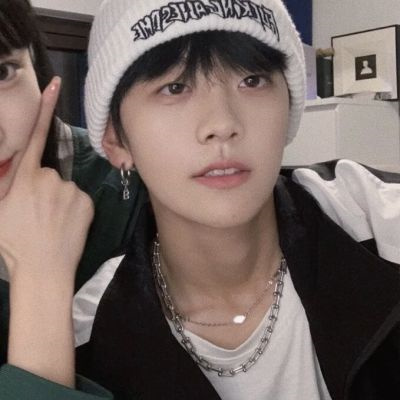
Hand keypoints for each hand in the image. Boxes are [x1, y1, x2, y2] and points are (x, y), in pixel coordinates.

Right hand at [0, 77, 93, 283]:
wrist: (43, 270)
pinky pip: (79, 198)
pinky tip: (65, 225)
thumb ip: (1, 183)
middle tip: (36, 215)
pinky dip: (73, 208)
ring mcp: (72, 190)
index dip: (44, 109)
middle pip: (48, 174)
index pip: (34, 136)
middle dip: (42, 189)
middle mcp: (50, 178)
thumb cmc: (13, 242)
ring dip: (58, 200)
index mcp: (25, 177)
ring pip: (64, 188)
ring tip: (51, 223)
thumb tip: (12, 171)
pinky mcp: (88, 202)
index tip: (55, 84)